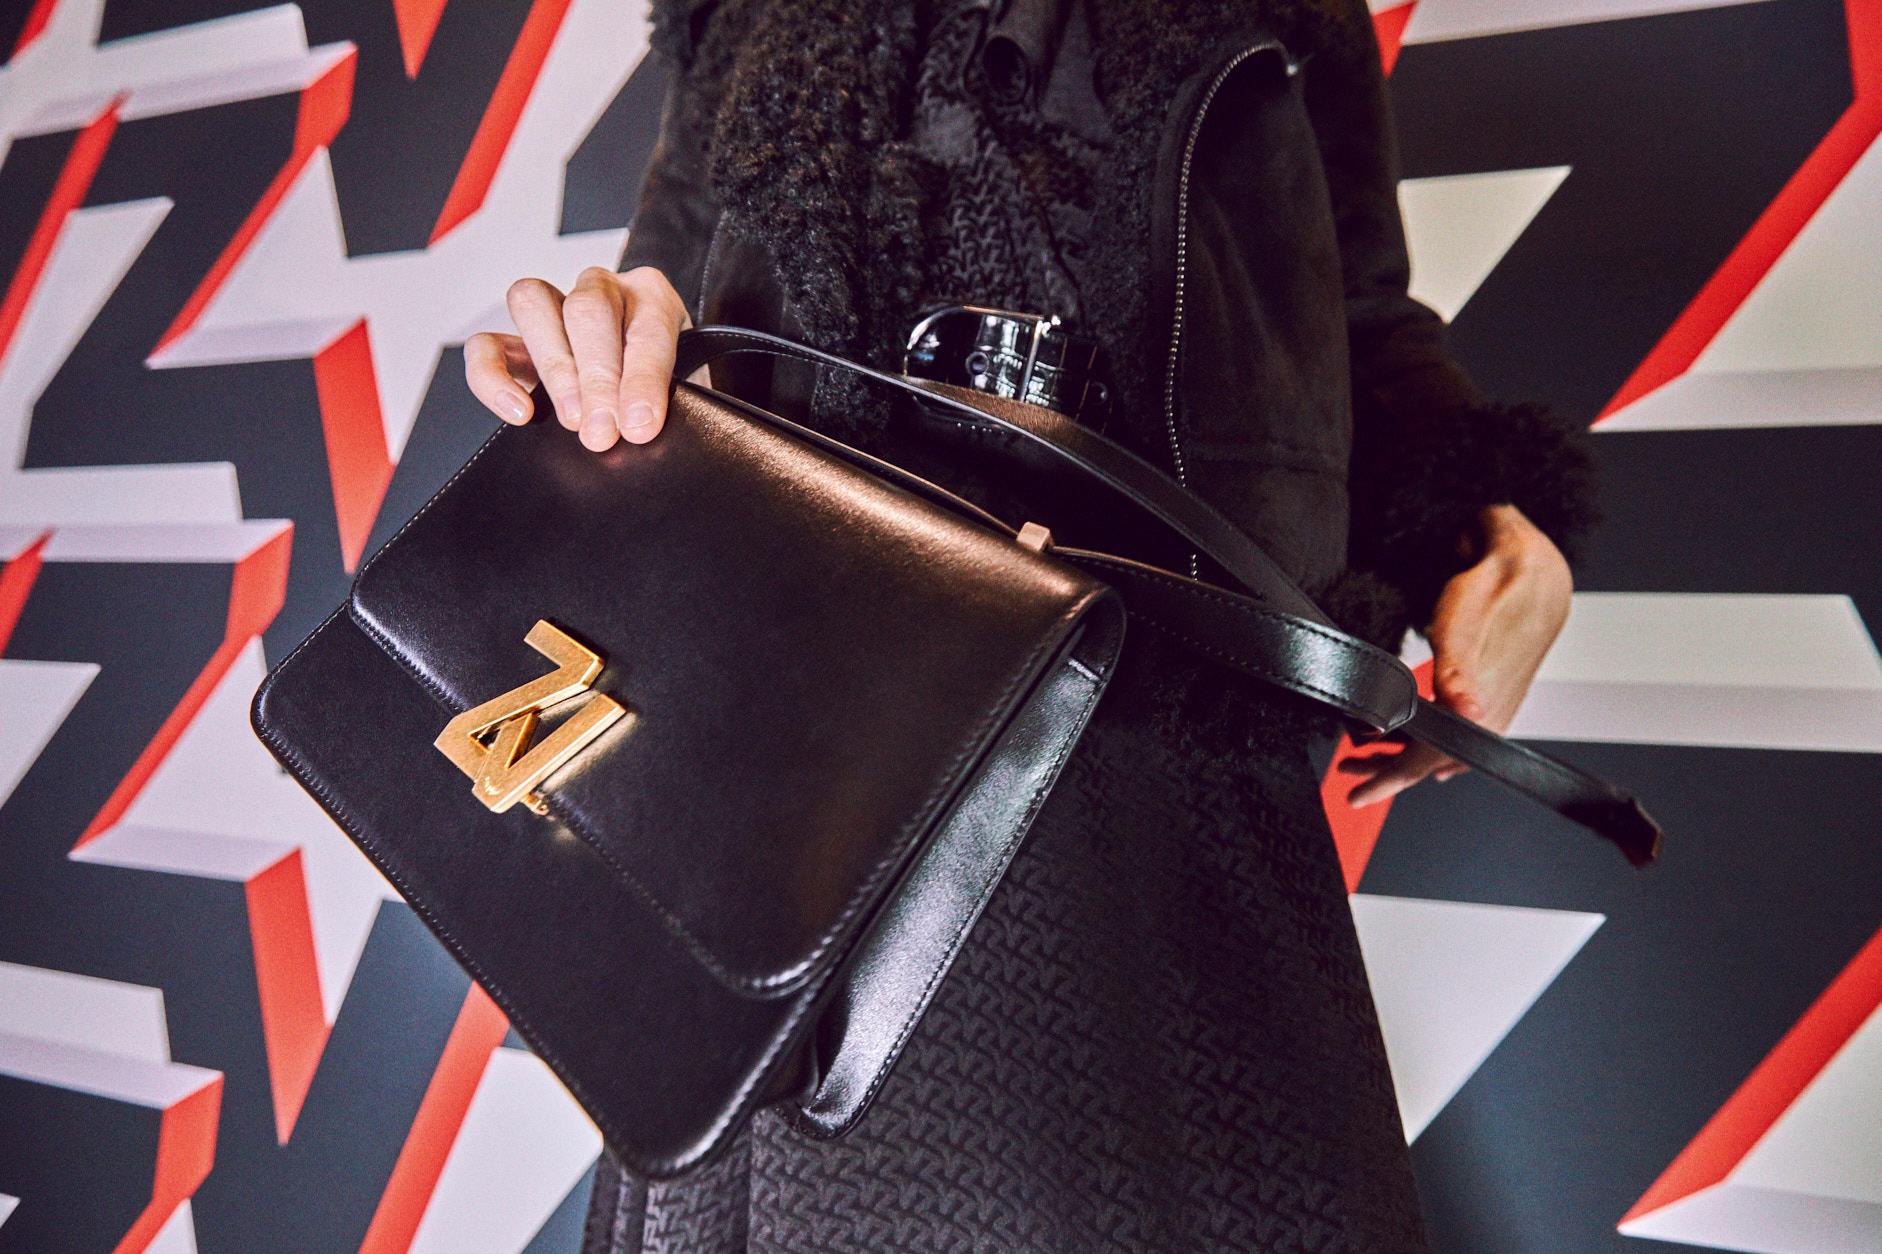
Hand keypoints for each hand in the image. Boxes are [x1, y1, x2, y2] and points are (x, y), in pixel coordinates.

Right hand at [464, 265, 690, 451]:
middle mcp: (601, 291)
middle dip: (597, 377)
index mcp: (652, 296)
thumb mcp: (682, 388)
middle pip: (588, 310)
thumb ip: (666, 397)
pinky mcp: (515, 341)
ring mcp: (554, 310)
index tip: (639, 423)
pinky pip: (486, 345)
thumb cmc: (667, 388)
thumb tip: (637, 426)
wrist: (643, 396)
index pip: (647, 325)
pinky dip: (493, 377)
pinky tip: (519, 413)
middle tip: (603, 430)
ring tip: (572, 420)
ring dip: (554, 367)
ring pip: (533, 304)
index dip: (642, 377)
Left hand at [1338, 503, 1572, 806]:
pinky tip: (1407, 731)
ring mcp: (1487, 709)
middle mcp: (1484, 718)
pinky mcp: (1488, 696)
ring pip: (1434, 746)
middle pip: (1424, 761)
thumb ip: (1455, 672)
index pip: (1423, 764)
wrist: (1535, 573)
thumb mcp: (1461, 627)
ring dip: (1397, 750)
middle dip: (1382, 768)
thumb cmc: (1495, 594)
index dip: (1386, 781)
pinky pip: (1448, 732)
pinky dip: (1418, 735)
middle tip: (1347, 767)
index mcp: (1477, 712)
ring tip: (1363, 748)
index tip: (1355, 796)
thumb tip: (1467, 711)